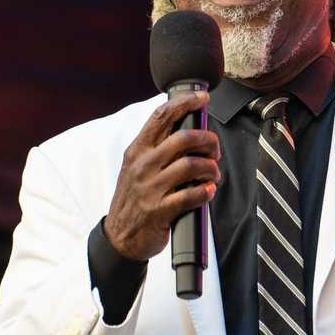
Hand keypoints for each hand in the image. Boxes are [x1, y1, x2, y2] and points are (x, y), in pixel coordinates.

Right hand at [104, 92, 220, 261]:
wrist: (120, 236)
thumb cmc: (134, 198)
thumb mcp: (137, 167)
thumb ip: (158, 149)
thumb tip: (190, 130)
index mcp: (137, 150)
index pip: (161, 116)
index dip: (185, 102)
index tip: (203, 98)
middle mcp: (142, 165)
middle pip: (183, 138)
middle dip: (208, 140)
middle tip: (215, 149)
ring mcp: (150, 187)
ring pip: (191, 165)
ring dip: (210, 168)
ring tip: (213, 174)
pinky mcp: (159, 210)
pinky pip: (191, 195)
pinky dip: (205, 192)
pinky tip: (208, 191)